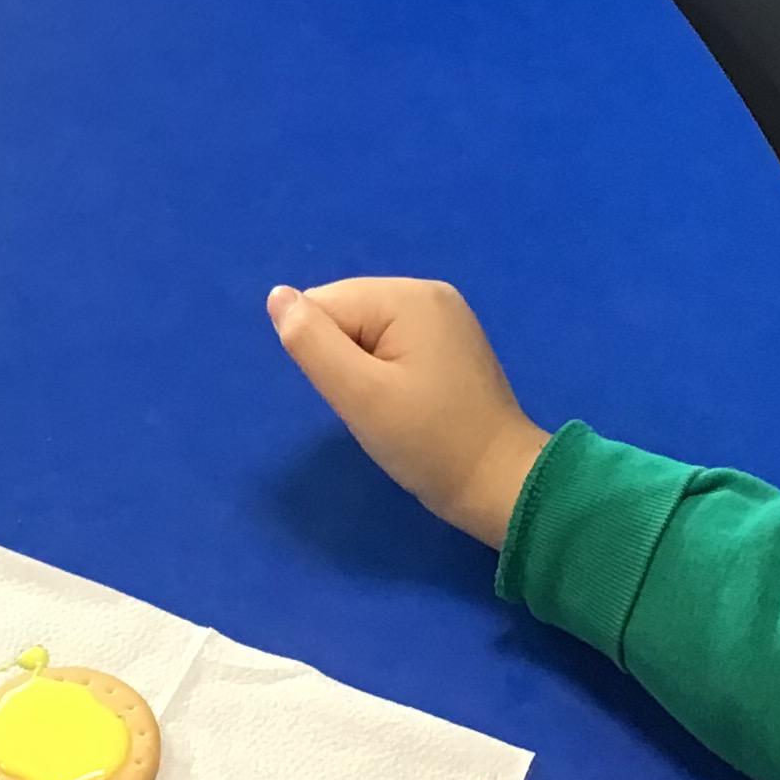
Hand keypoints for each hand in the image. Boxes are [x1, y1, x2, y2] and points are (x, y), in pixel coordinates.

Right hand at [268, 278, 548, 549]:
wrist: (500, 486)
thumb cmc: (429, 443)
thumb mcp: (360, 396)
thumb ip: (312, 342)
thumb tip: (278, 296)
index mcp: (409, 295)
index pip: (324, 306)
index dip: (326, 357)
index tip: (359, 397)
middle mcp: (428, 293)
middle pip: (346, 313)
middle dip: (346, 361)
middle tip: (378, 407)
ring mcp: (444, 317)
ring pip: (366, 332)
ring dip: (364, 371)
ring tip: (394, 408)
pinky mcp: (451, 344)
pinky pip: (393, 345)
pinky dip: (387, 374)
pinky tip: (409, 403)